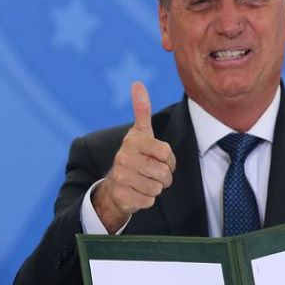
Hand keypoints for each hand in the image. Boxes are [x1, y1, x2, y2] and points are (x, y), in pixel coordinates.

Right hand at [91, 82, 176, 232]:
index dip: (169, 159)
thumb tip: (137, 83)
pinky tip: (137, 192)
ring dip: (156, 187)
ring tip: (144, 181)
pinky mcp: (123, 196)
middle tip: (152, 173)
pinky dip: (147, 199)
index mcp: (132, 141)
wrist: (115, 185)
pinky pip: (150, 201)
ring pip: (158, 187)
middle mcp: (123, 157)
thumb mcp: (140, 133)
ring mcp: (121, 178)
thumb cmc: (134, 156)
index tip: (159, 158)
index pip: (166, 153)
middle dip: (164, 176)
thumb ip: (141, 109)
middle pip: (164, 172)